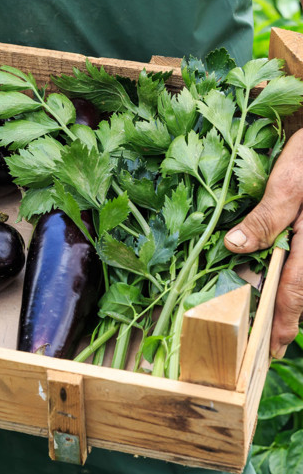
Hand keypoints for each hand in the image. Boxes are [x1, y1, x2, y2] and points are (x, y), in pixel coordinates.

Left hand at [224, 128, 302, 358]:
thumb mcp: (290, 179)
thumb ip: (267, 216)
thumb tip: (235, 246)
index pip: (296, 291)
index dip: (285, 324)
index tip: (275, 351)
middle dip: (290, 322)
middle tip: (273, 349)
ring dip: (296, 302)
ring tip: (278, 325)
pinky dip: (300, 281)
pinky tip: (285, 285)